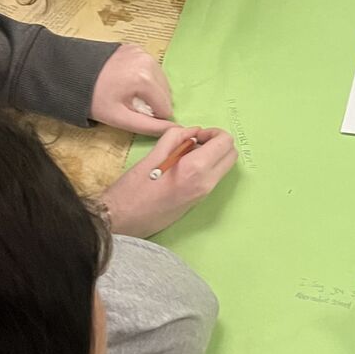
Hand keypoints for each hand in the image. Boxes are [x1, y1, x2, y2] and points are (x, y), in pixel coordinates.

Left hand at [90, 43, 174, 135]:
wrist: (70, 73)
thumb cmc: (94, 99)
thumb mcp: (119, 118)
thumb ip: (149, 126)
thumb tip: (173, 128)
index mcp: (145, 79)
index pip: (166, 107)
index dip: (153, 117)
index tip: (134, 114)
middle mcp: (149, 62)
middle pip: (166, 93)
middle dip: (152, 102)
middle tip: (129, 104)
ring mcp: (143, 52)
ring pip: (161, 80)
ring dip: (150, 90)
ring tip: (128, 93)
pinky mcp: (136, 47)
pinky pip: (151, 68)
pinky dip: (144, 77)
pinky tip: (127, 81)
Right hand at [99, 125, 236, 238]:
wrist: (122, 221)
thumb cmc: (132, 189)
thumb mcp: (153, 155)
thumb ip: (176, 137)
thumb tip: (193, 131)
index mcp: (195, 169)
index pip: (225, 142)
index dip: (213, 132)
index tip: (196, 135)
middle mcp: (206, 183)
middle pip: (231, 155)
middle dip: (218, 143)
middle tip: (195, 142)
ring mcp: (203, 195)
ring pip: (224, 167)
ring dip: (212, 155)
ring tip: (186, 154)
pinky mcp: (198, 202)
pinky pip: (213, 178)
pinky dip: (206, 167)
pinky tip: (183, 166)